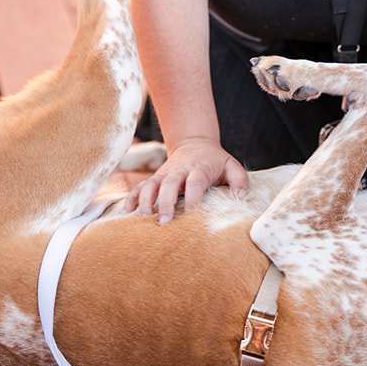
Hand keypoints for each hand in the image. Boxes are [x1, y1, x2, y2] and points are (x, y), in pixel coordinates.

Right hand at [122, 138, 248, 223]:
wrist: (194, 143)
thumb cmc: (215, 161)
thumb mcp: (231, 165)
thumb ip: (239, 180)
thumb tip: (240, 197)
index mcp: (199, 168)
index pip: (195, 182)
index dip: (193, 197)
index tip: (191, 214)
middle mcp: (179, 171)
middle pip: (170, 184)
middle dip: (166, 202)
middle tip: (165, 222)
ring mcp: (164, 174)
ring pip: (151, 184)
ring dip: (146, 201)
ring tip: (145, 219)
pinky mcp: (154, 178)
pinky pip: (139, 187)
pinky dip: (132, 198)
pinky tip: (126, 213)